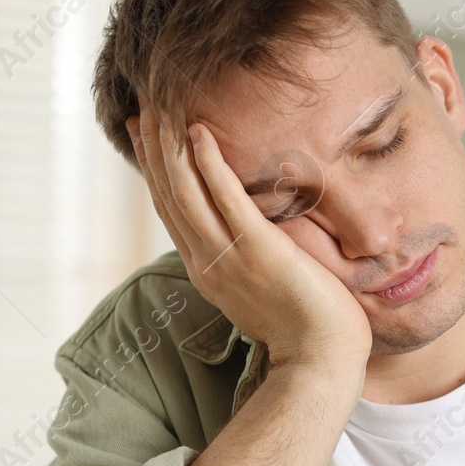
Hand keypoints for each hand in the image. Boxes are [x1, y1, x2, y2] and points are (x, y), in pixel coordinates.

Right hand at [125, 97, 371, 370]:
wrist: (321, 361)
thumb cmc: (303, 328)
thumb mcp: (261, 290)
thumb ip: (246, 260)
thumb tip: (248, 236)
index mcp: (206, 271)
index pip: (171, 210)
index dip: (154, 169)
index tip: (146, 133)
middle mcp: (207, 262)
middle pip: (169, 195)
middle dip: (153, 147)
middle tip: (143, 104)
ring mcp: (229, 258)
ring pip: (186, 192)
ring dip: (171, 146)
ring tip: (163, 105)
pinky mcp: (258, 251)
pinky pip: (226, 200)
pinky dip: (209, 165)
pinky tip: (199, 133)